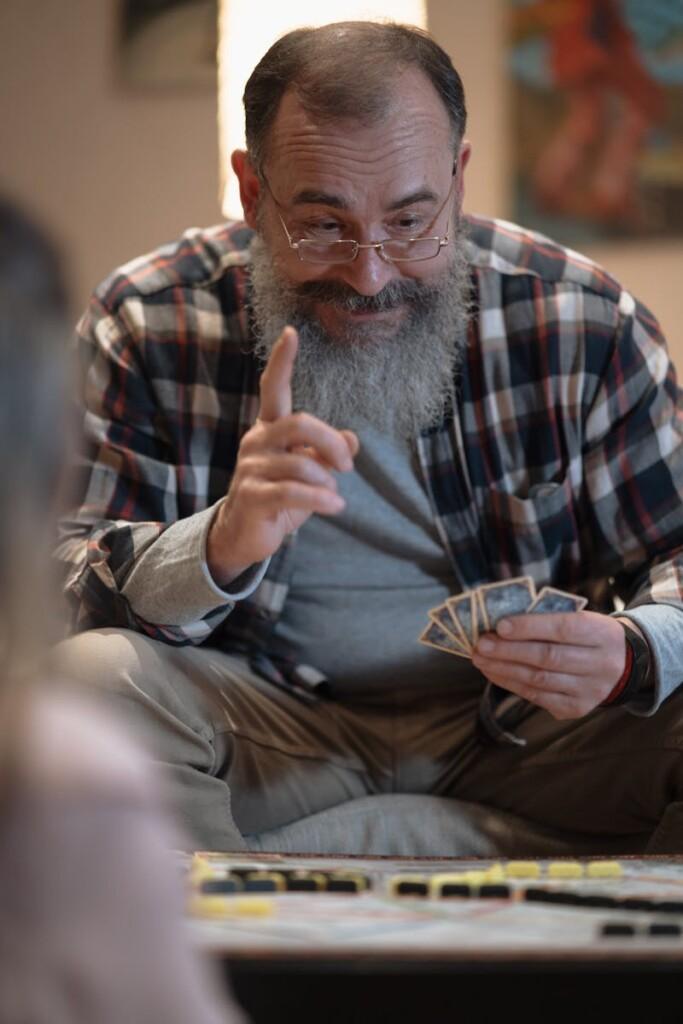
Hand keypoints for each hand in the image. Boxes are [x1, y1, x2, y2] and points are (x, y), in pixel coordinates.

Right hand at [207, 326, 357, 584]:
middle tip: (346, 465)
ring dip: (327, 482)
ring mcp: (251, 469)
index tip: (292, 332)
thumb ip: (327, 454)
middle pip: (300, 424)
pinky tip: (335, 507)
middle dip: (331, 442)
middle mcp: (256, 442)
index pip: (273, 388)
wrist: (244, 535)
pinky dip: (321, 500)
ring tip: (332, 496)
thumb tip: (352, 440)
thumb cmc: (279, 498)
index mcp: (268, 429)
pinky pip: (294, 492)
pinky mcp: (252, 497)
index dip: (282, 361)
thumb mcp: (308, 473)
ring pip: (301, 464)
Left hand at [471, 611, 626, 719]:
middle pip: (548, 658)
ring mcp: (590, 691)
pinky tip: (493, 672)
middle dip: (509, 651)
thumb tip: (501, 624)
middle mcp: (600, 665)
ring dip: (504, 669)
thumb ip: (548, 619)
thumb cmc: (588, 635)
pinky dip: (510, 683)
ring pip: (539, 680)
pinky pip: (537, 697)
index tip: (500, 626)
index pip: (564, 629)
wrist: (622, 665)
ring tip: (480, 658)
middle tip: (481, 644)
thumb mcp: (581, 618)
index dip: (530, 628)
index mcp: (602, 634)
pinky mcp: (576, 709)